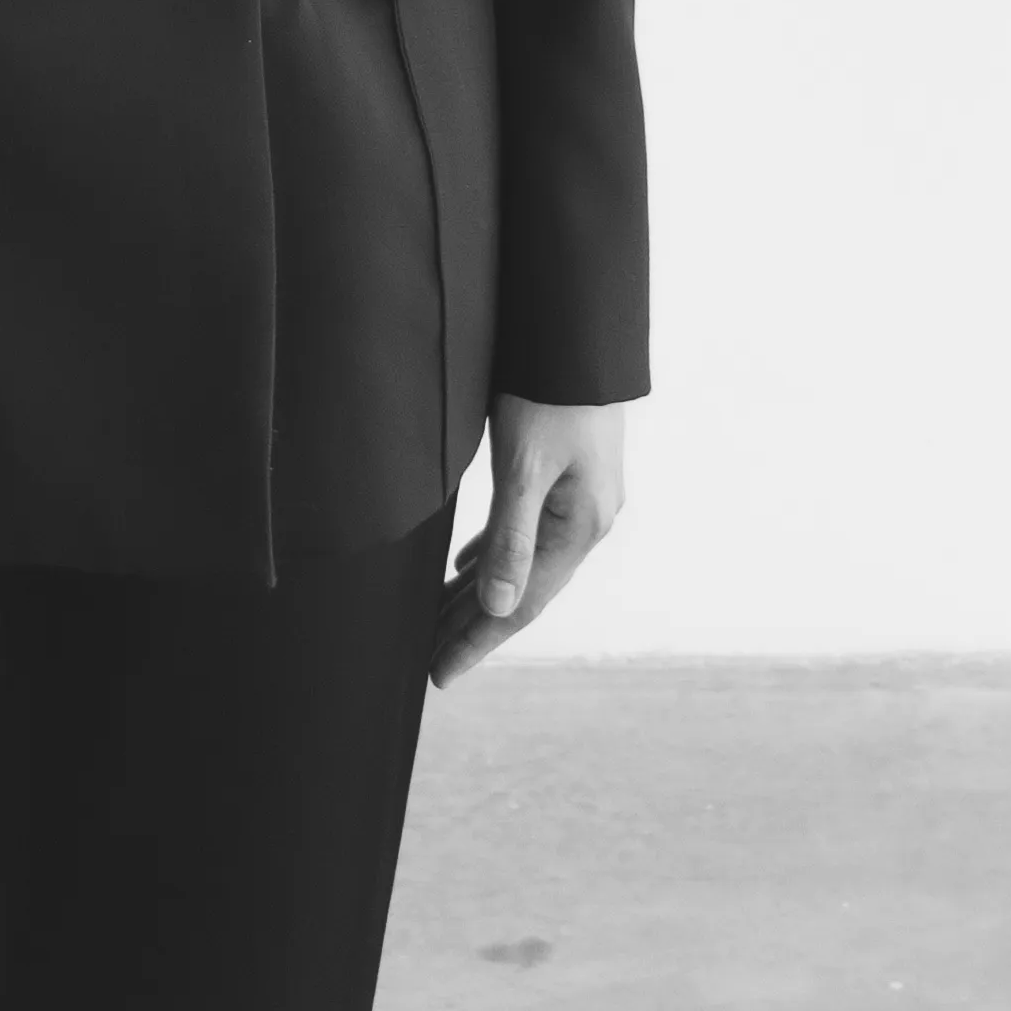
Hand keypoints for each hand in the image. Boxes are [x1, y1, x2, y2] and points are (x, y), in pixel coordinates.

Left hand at [429, 393, 629, 686]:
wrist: (580, 336)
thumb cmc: (550, 394)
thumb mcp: (524, 466)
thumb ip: (510, 538)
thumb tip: (495, 607)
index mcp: (579, 527)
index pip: (520, 604)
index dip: (477, 641)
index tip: (438, 673)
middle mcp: (583, 522)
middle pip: (520, 590)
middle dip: (472, 626)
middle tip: (426, 659)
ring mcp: (578, 501)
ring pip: (520, 563)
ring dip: (478, 594)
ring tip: (437, 625)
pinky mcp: (566, 478)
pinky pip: (523, 534)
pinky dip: (491, 555)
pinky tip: (465, 568)